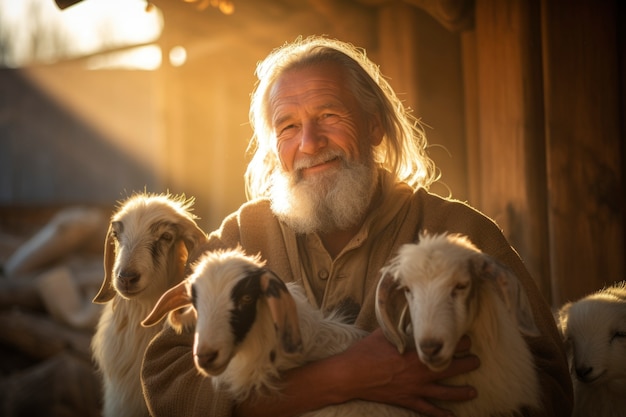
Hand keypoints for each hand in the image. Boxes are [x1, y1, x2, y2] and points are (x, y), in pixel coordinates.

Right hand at [339, 329, 478, 416]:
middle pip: (450, 369)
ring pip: (444, 392)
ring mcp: (414, 389)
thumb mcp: (385, 334)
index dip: (457, 344)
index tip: (467, 340)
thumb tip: (410, 318)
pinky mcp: (407, 400)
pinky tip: (451, 416)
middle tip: (477, 361)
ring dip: (461, 392)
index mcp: (415, 355)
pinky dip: (440, 414)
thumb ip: (400, 328)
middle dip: (466, 365)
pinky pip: (427, 409)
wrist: (352, 374)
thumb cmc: (366, 352)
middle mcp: (419, 373)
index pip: (443, 348)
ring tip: (473, 392)